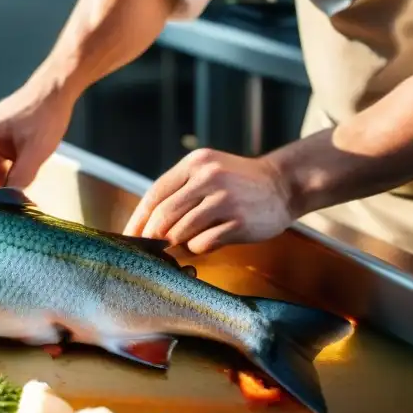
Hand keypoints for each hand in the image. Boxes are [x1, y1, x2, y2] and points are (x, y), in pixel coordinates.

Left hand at [123, 149, 293, 253]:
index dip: (138, 218)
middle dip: (151, 236)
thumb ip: (180, 192)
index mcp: (195, 163)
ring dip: (176, 244)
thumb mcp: (208, 173)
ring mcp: (224, 199)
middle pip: (163, 215)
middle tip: (148, 249)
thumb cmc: (239, 183)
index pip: (155, 193)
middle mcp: (208, 177)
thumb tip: (146, 223)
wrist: (284, 185)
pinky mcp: (238, 221)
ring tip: (182, 244)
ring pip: (180, 231)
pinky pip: (203, 243)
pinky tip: (204, 244)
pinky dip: (197, 248)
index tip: (128, 237)